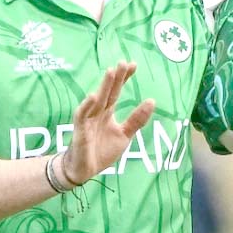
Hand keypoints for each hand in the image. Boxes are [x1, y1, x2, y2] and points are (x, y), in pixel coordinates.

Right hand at [59, 62, 155, 185]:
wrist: (84, 170)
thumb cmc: (101, 151)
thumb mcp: (124, 135)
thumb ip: (136, 120)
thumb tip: (152, 101)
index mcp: (107, 112)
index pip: (116, 91)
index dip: (124, 78)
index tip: (133, 64)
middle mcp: (97, 113)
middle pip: (108, 92)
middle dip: (115, 78)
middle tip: (123, 62)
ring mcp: (88, 120)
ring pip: (96, 100)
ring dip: (103, 86)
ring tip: (111, 72)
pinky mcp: (80, 130)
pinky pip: (82, 115)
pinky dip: (87, 106)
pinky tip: (93, 96)